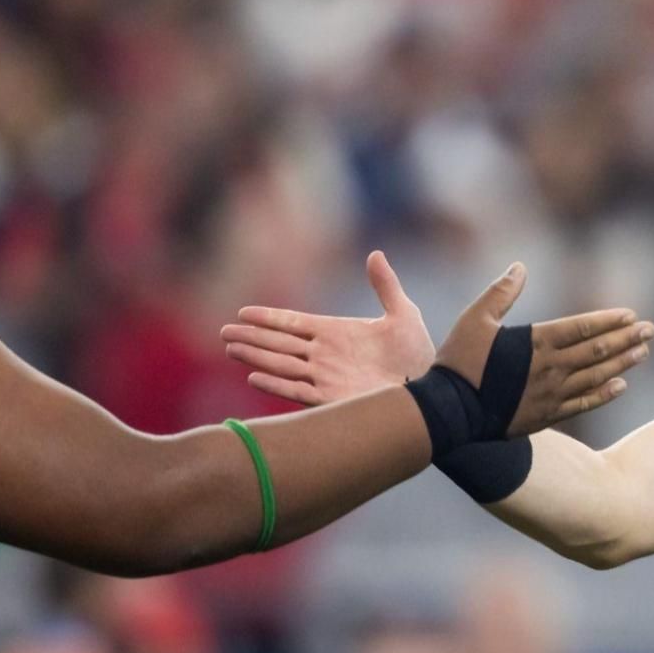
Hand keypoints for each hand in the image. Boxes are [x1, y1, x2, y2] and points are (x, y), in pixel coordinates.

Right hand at [223, 251, 435, 405]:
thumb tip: (376, 254)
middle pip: (280, 343)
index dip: (268, 318)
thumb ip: (386, 285)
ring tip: (231, 348)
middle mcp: (324, 354)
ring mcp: (325, 376)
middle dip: (252, 337)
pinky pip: (297, 390)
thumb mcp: (403, 313)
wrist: (429, 386)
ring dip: (256, 356)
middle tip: (224, 332)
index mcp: (335, 331)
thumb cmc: (417, 351)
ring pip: (282, 364)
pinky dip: (276, 384)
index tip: (242, 312)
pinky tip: (254, 376)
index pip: (293, 322)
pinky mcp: (331, 398)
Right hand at [426, 262, 653, 436]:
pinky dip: (604, 393)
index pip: (582, 328)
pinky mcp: (546, 415)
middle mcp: (550, 368)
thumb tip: (520, 266)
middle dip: (627, 339)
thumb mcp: (474, 319)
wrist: (449, 412)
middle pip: (597, 351)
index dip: (609, 321)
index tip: (631, 316)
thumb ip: (500, 293)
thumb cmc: (459, 362)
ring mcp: (551, 394)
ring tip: (644, 353)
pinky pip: (583, 404)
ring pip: (596, 376)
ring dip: (623, 363)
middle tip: (651, 331)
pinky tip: (621, 386)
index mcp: (535, 342)